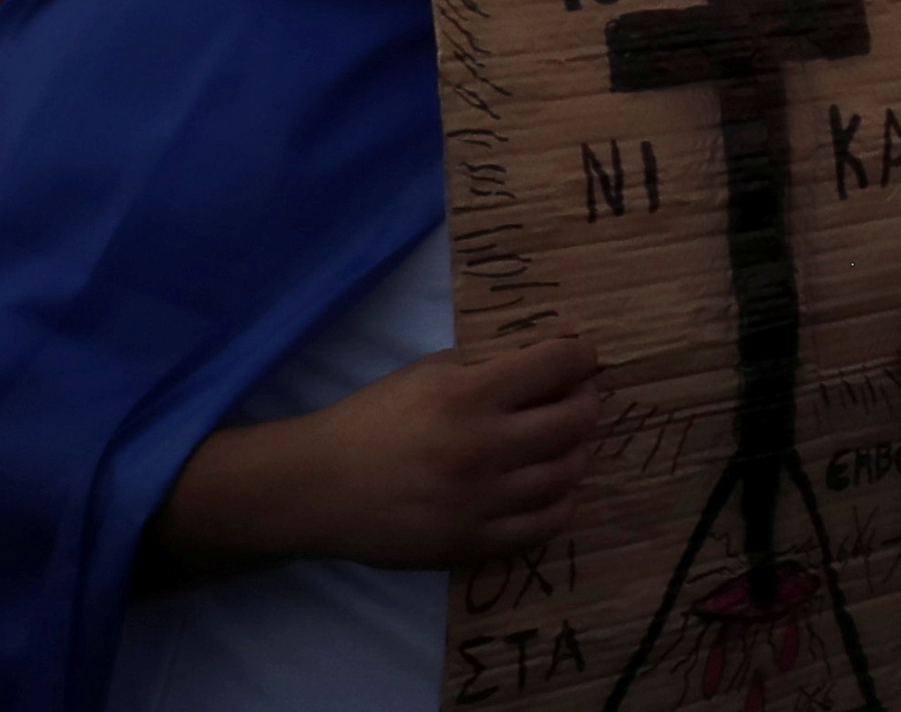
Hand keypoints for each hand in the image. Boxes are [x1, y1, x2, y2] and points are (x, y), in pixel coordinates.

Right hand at [279, 333, 610, 570]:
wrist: (315, 488)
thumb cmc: (372, 420)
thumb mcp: (429, 372)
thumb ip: (491, 367)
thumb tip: (555, 361)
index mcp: (468, 396)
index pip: (561, 364)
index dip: (581, 356)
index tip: (580, 359)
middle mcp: (481, 449)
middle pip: (576, 420)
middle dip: (585, 401)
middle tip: (576, 398)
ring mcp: (478, 503)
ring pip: (568, 473)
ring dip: (575, 452)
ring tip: (560, 443)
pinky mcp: (469, 545)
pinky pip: (546, 525)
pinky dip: (561, 502)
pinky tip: (549, 488)